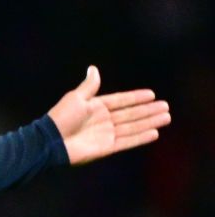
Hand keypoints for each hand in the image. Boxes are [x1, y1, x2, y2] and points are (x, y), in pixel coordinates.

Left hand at [47, 66, 170, 164]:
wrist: (50, 141)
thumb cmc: (61, 118)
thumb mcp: (76, 98)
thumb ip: (89, 85)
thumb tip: (93, 68)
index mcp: (96, 107)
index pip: (121, 100)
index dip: (136, 97)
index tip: (152, 94)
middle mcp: (103, 120)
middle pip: (131, 114)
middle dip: (148, 110)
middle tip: (166, 106)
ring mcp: (106, 134)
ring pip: (133, 127)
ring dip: (149, 122)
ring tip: (166, 117)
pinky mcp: (106, 148)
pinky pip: (127, 141)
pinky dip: (141, 137)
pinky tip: (154, 132)